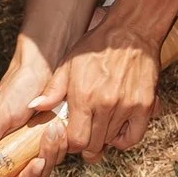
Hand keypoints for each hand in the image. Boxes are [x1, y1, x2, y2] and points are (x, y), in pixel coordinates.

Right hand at [0, 36, 66, 176]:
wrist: (44, 65)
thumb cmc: (16, 87)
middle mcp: (16, 149)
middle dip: (32, 172)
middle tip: (38, 159)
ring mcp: (36, 143)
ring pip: (44, 167)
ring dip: (49, 153)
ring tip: (52, 132)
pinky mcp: (54, 136)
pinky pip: (59, 152)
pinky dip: (60, 144)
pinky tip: (59, 129)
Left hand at [52, 27, 159, 160]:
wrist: (131, 31)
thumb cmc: (96, 46)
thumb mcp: (68, 64)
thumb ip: (52, 89)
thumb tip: (33, 107)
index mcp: (83, 96)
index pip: (76, 140)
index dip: (71, 144)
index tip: (71, 136)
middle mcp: (105, 104)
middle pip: (93, 145)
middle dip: (86, 145)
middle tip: (84, 134)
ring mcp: (126, 106)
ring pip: (111, 140)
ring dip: (103, 139)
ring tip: (99, 127)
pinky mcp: (144, 105)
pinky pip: (133, 136)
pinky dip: (124, 138)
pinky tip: (117, 129)